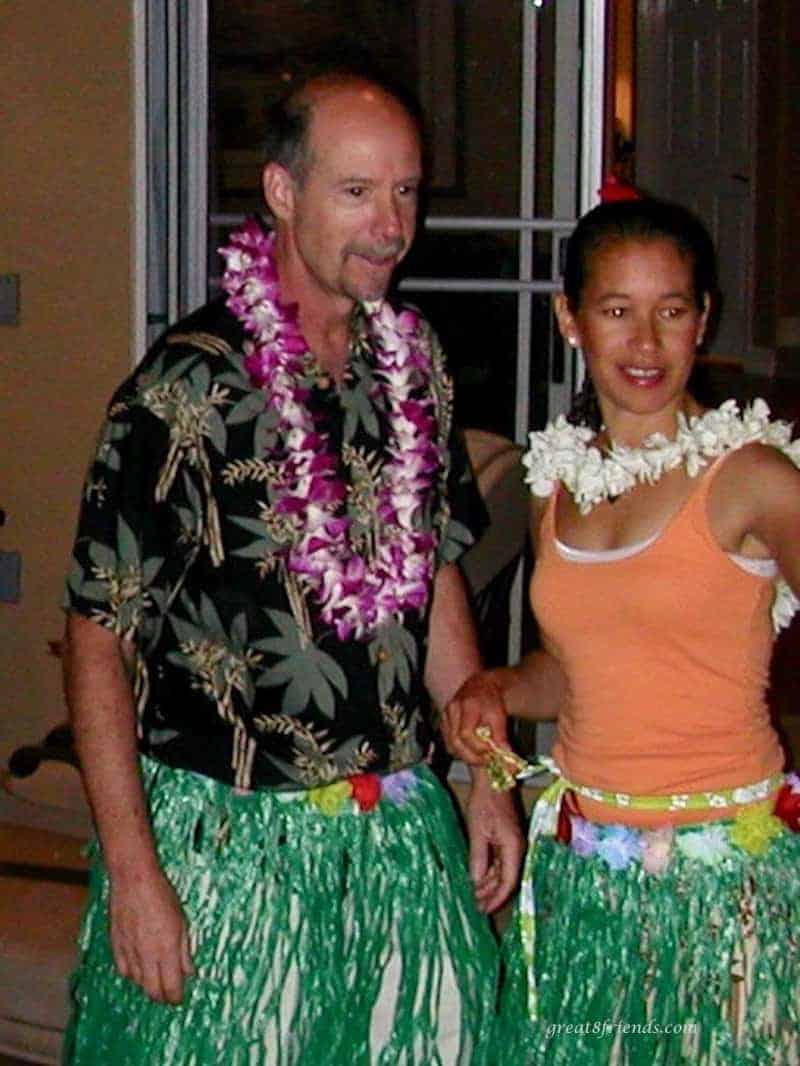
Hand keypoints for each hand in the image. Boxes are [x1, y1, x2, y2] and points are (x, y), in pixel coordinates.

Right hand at [109, 866, 194, 1003]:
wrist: (133, 879)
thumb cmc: (162, 895)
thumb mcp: (182, 921)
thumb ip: (185, 950)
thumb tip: (190, 972)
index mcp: (167, 949)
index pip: (171, 988)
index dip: (176, 998)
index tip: (180, 998)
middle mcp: (147, 955)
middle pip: (153, 991)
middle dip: (162, 997)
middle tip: (169, 993)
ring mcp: (129, 952)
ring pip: (137, 983)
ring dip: (148, 984)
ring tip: (156, 977)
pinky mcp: (115, 946)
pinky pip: (123, 970)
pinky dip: (132, 974)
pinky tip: (139, 968)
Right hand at [442, 669, 510, 765]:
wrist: (479, 686)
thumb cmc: (490, 700)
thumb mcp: (499, 716)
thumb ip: (501, 736)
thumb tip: (506, 756)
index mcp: (467, 705)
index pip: (466, 733)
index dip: (478, 747)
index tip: (491, 753)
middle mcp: (452, 710)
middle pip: (455, 742)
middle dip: (471, 756)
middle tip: (486, 761)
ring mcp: (445, 716)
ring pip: (450, 745)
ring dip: (465, 755)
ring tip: (480, 755)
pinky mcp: (443, 722)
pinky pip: (448, 743)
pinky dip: (459, 750)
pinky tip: (471, 749)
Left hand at [466, 772, 524, 912]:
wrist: (493, 777)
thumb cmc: (485, 802)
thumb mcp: (478, 831)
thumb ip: (478, 858)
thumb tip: (476, 882)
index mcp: (514, 848)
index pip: (508, 882)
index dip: (497, 898)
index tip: (484, 910)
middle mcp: (518, 848)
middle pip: (507, 879)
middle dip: (492, 894)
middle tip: (476, 907)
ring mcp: (513, 843)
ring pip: (504, 871)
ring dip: (490, 884)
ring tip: (475, 896)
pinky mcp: (507, 838)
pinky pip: (501, 861)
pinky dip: (490, 872)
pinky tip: (479, 878)